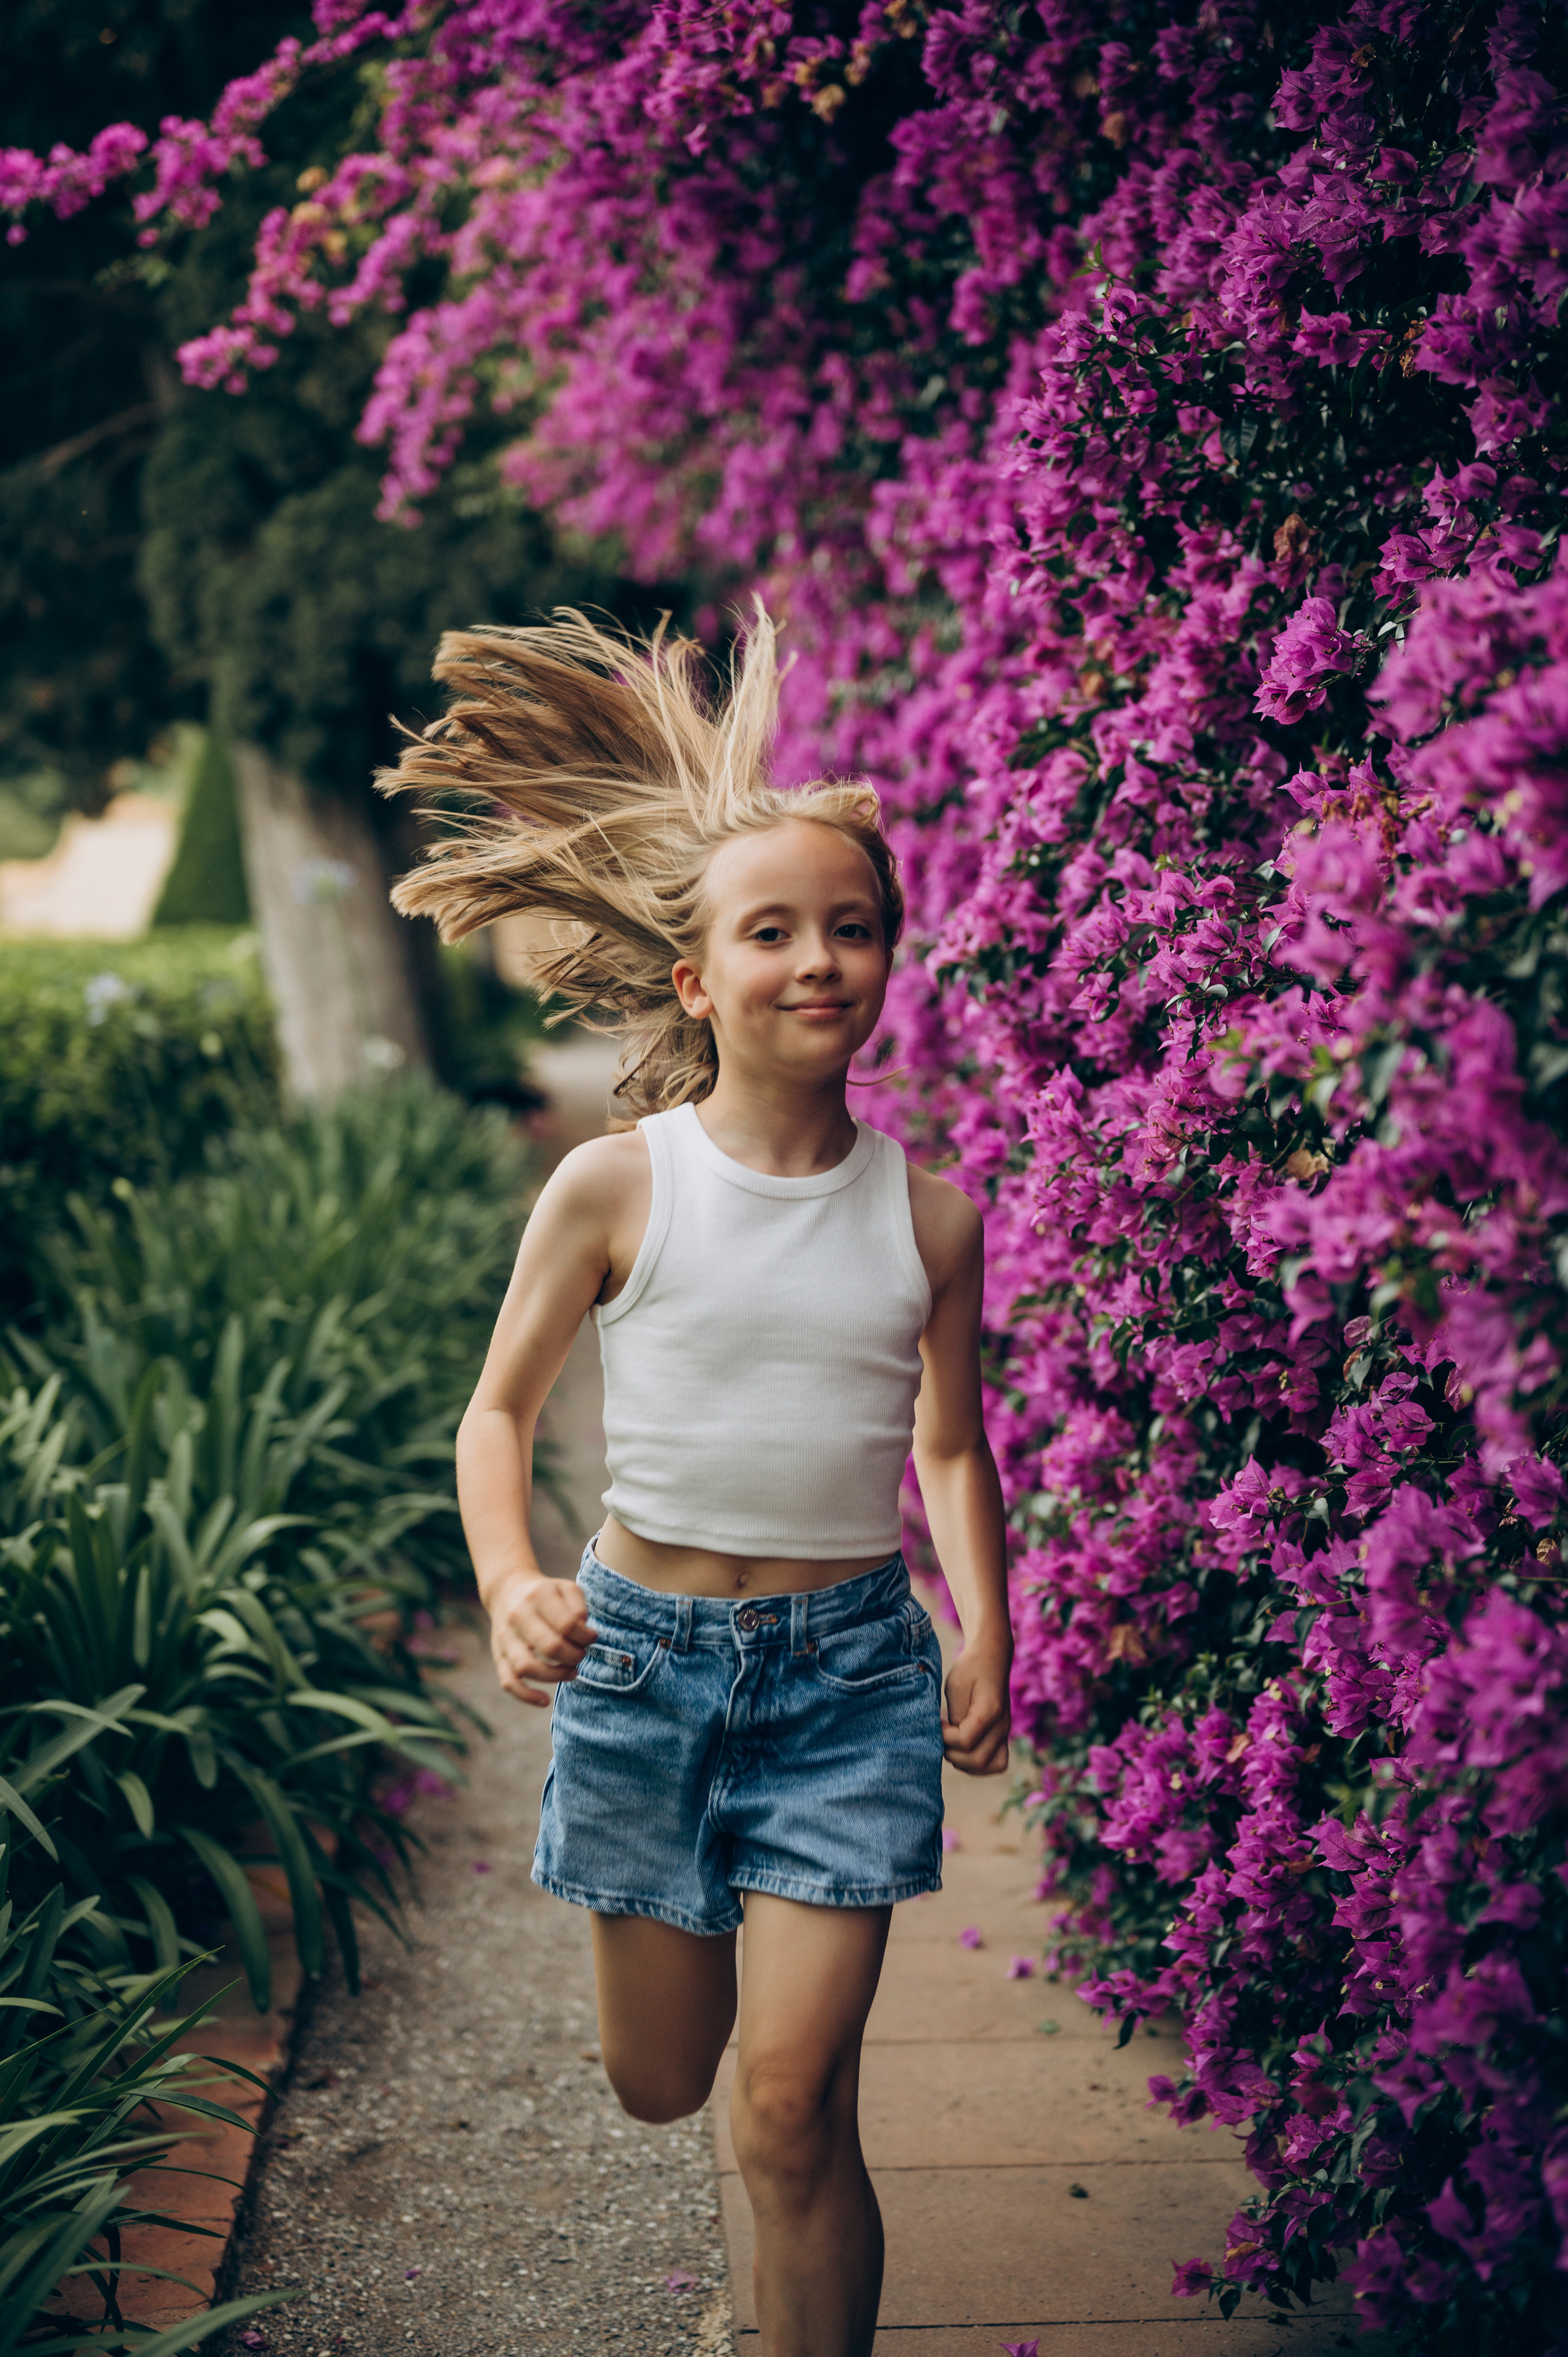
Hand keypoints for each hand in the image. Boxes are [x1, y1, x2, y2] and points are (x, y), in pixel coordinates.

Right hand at [487, 1572, 597, 1705]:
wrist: (507, 1591)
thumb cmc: (545, 1593)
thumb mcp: (565, 1588)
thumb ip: (579, 1606)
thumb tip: (585, 1633)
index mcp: (538, 1596)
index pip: (566, 1623)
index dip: (585, 1636)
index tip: (592, 1638)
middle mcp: (518, 1616)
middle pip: (550, 1646)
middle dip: (573, 1656)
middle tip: (581, 1655)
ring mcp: (505, 1638)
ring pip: (527, 1666)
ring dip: (555, 1676)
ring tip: (572, 1673)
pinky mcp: (498, 1655)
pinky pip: (508, 1681)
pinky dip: (526, 1695)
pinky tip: (545, 1701)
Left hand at [941, 1638, 1010, 1775]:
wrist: (991, 1657)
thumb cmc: (970, 1669)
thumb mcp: (957, 1686)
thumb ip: (956, 1715)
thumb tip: (950, 1741)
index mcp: (990, 1710)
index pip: (965, 1740)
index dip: (946, 1737)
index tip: (940, 1722)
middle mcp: (1002, 1725)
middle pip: (978, 1760)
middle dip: (953, 1753)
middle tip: (943, 1737)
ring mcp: (1005, 1732)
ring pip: (990, 1766)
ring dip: (966, 1762)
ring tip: (952, 1744)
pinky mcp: (1002, 1736)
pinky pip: (996, 1762)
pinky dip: (978, 1764)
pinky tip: (962, 1750)